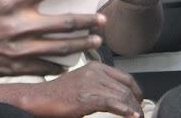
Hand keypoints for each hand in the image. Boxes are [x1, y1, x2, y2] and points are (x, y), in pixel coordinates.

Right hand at [0, 0, 104, 78]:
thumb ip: (14, 1)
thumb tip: (36, 0)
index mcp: (9, 2)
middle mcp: (17, 24)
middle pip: (65, 20)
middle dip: (88, 19)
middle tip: (100, 18)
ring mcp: (18, 48)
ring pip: (61, 45)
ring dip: (82, 42)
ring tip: (94, 39)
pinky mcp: (15, 67)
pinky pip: (46, 66)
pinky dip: (59, 63)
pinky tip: (68, 61)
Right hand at [24, 62, 143, 117]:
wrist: (41, 98)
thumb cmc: (59, 93)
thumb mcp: (83, 82)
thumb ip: (100, 84)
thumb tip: (119, 96)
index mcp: (95, 66)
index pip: (125, 77)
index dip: (136, 91)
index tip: (139, 101)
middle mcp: (94, 72)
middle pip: (126, 87)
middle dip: (136, 103)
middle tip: (139, 113)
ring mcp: (91, 84)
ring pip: (122, 96)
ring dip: (133, 109)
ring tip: (136, 117)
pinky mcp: (88, 97)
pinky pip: (113, 103)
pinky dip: (125, 111)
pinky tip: (131, 116)